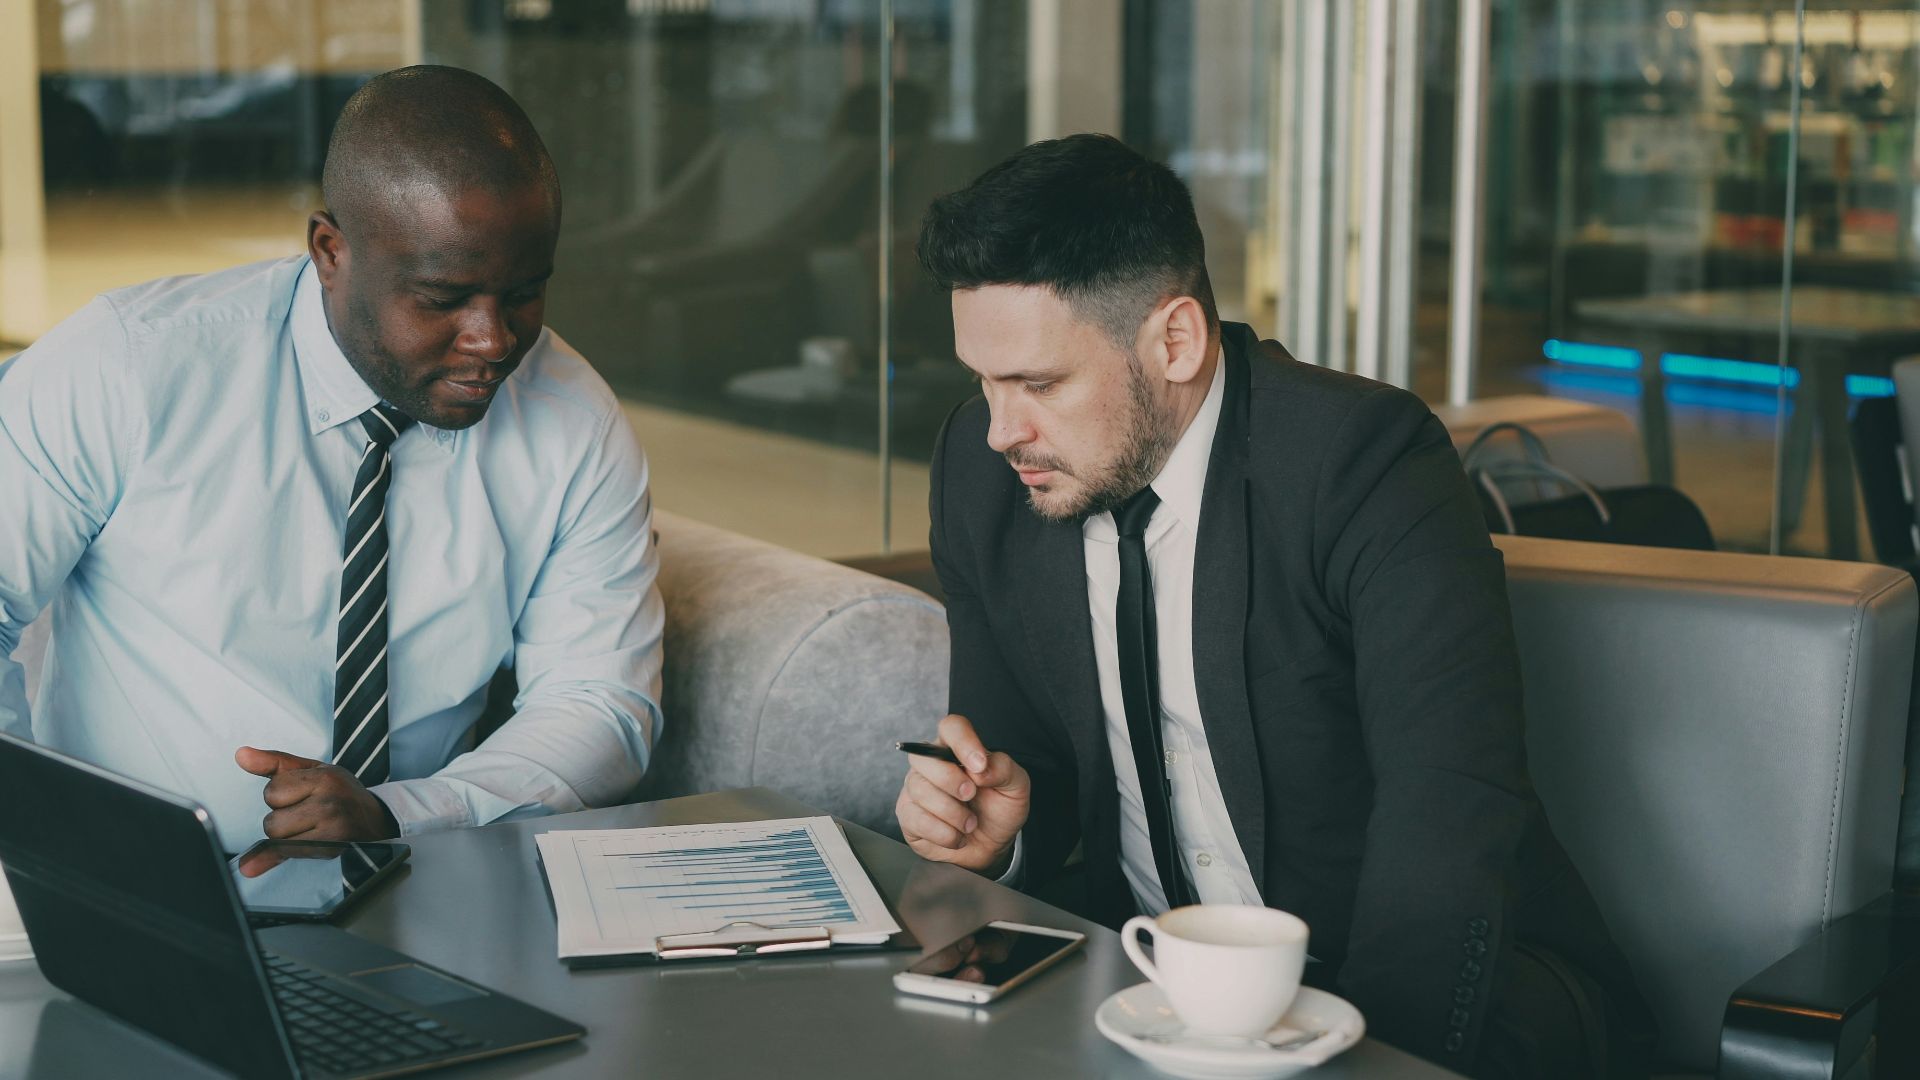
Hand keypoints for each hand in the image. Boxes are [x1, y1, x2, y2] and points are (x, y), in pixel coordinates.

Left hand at [234, 747, 396, 841]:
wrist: (376, 819)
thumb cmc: (339, 792)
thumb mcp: (312, 770)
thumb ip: (274, 763)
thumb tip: (241, 755)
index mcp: (324, 778)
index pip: (272, 792)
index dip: (279, 795)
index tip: (299, 794)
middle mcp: (330, 803)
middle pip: (272, 822)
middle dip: (281, 819)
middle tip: (304, 813)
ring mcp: (333, 829)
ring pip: (278, 840)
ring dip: (286, 836)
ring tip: (308, 826)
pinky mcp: (331, 849)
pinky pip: (289, 854)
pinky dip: (287, 851)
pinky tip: (302, 842)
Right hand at [894, 714, 1028, 874]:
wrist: (990, 846)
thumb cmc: (999, 810)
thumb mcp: (1015, 787)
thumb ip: (1004, 769)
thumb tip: (981, 769)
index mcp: (958, 749)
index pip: (952, 728)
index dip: (963, 742)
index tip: (979, 765)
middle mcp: (932, 764)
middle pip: (924, 758)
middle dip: (950, 780)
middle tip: (971, 795)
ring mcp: (916, 789)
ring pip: (920, 790)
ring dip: (952, 812)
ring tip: (970, 823)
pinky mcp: (908, 815)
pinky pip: (916, 819)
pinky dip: (943, 832)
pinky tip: (957, 836)